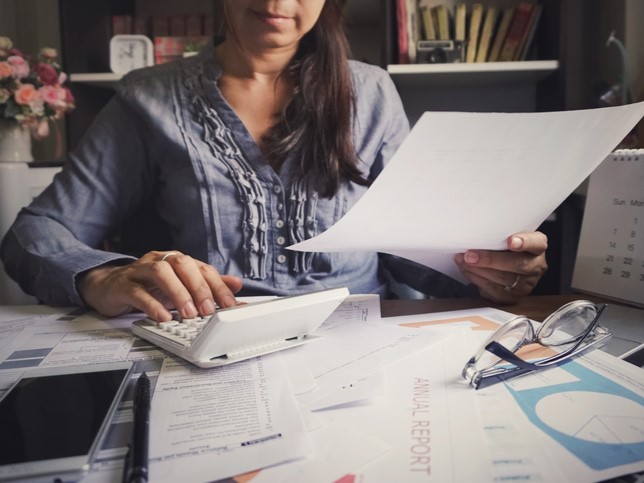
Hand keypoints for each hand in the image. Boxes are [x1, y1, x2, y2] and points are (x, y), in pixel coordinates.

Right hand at [78, 251, 242, 321]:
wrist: (108, 286)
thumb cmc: (147, 286)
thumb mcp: (180, 286)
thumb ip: (207, 285)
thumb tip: (236, 285)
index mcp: (177, 261)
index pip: (202, 268)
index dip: (218, 286)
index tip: (230, 306)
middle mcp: (160, 261)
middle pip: (183, 265)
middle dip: (199, 287)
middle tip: (208, 310)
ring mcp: (140, 270)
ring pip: (161, 273)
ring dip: (178, 293)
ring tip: (188, 314)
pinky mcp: (122, 285)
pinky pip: (137, 291)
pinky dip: (152, 305)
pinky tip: (162, 318)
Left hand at [454, 231, 547, 303]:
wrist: (505, 266)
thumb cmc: (504, 248)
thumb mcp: (506, 237)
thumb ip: (498, 235)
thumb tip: (474, 234)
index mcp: (537, 247)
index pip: (537, 243)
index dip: (524, 242)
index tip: (510, 241)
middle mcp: (536, 266)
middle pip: (518, 264)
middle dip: (490, 260)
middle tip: (470, 256)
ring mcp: (526, 284)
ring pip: (503, 279)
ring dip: (478, 270)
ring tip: (463, 261)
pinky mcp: (513, 297)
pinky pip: (494, 290)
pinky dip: (477, 279)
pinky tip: (467, 271)